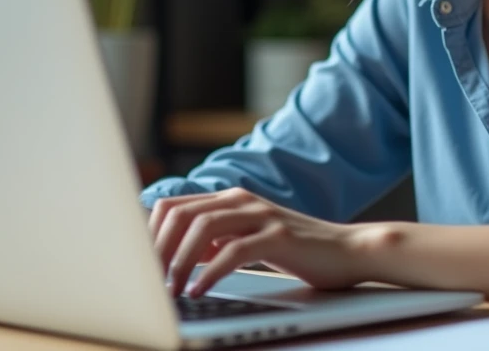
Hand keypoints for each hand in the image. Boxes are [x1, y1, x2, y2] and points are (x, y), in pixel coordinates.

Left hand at [149, 187, 366, 298]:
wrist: (349, 251)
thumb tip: (176, 254)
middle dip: (157, 249)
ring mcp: (261, 215)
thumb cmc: (299, 250)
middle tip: (148, 281)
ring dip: (178, 262)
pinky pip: (233, 251)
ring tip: (170, 290)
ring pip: (202, 228)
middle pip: (181, 213)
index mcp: (231, 198)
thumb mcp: (249, 239)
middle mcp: (242, 200)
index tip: (139, 265)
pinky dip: (210, 273)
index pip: (173, 206)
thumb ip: (218, 239)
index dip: (149, 235)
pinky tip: (199, 290)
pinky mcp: (278, 237)